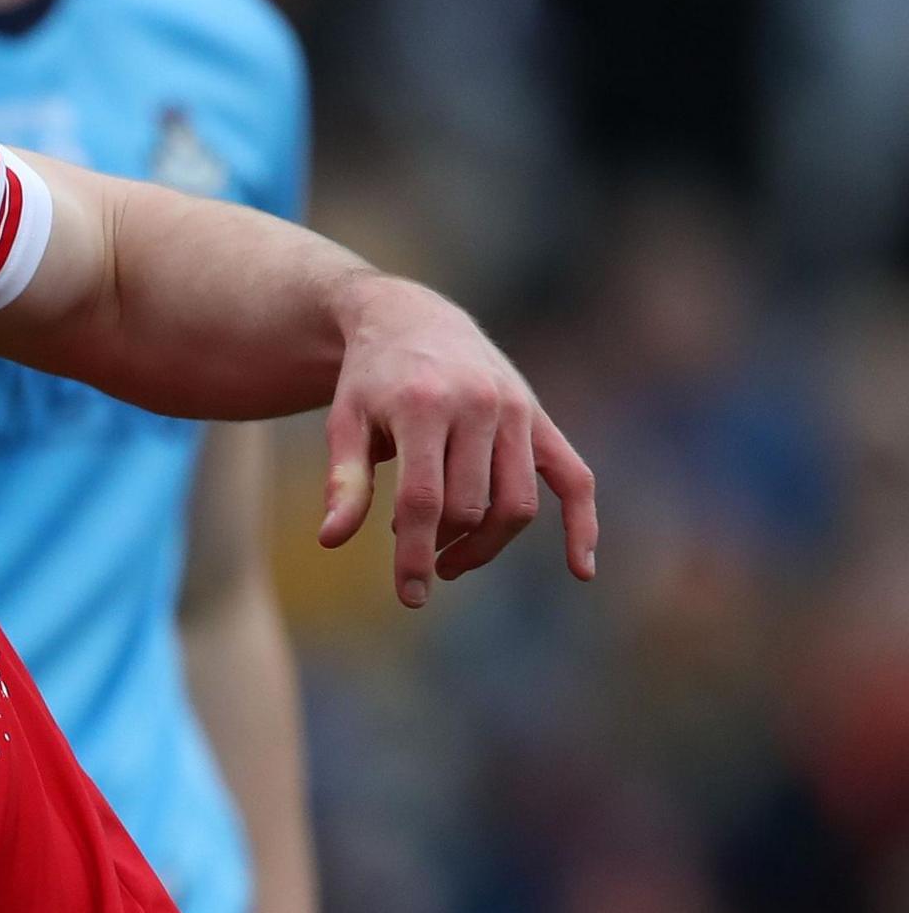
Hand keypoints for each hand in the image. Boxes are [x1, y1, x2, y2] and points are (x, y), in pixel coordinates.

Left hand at [317, 276, 596, 606]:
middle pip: (471, 506)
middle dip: (442, 544)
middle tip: (418, 553)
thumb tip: (331, 541)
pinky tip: (581, 570)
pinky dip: (582, 524)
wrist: (409, 317)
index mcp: (423, 404)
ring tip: (450, 557)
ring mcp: (515, 410)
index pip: (423, 498)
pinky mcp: (539, 417)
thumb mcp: (345, 422)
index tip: (409, 595)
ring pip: (517, 503)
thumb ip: (345, 481)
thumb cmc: (370, 379)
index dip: (414, 553)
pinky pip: (574, 477)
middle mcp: (478, 404)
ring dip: (486, 544)